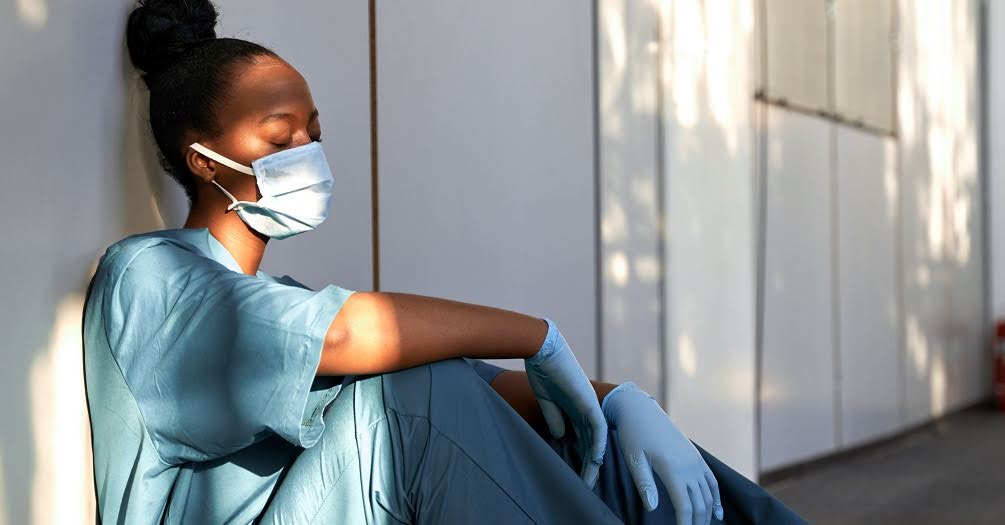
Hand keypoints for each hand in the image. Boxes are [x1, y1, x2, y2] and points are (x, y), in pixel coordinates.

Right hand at [524, 317, 607, 488]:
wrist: (542, 349)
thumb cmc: (542, 369)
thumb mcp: (547, 400)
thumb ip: (555, 417)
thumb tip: (561, 436)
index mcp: (575, 408)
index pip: (580, 438)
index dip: (578, 457)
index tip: (574, 475)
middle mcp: (586, 409)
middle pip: (590, 442)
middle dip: (587, 465)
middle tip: (584, 486)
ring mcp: (589, 405)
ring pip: (596, 440)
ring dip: (593, 461)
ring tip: (589, 481)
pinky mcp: (589, 402)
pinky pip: (597, 428)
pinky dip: (597, 445)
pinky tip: (595, 460)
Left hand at [602, 381, 722, 524]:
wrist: (641, 410)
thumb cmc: (633, 435)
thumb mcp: (634, 459)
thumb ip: (645, 484)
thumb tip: (653, 508)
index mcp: (672, 468)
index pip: (684, 506)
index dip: (685, 524)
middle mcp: (689, 466)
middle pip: (699, 504)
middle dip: (697, 523)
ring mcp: (695, 461)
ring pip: (708, 495)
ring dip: (706, 515)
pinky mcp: (696, 457)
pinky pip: (712, 481)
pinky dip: (716, 499)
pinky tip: (717, 513)